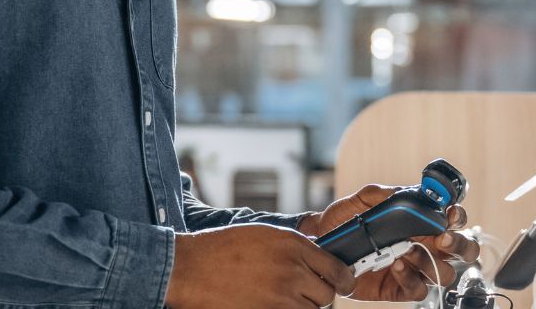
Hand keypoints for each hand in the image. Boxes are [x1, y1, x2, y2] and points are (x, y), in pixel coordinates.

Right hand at [166, 223, 353, 308]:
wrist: (193, 269)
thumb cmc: (224, 247)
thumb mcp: (264, 234)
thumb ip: (294, 245)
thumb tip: (318, 256)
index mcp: (293, 245)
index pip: (337, 270)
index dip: (342, 279)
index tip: (340, 283)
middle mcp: (291, 271)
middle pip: (327, 295)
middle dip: (318, 294)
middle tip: (303, 290)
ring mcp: (281, 297)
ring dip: (303, 306)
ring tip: (284, 297)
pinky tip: (274, 303)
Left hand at [298, 185, 480, 301]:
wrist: (321, 243)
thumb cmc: (345, 219)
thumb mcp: (361, 200)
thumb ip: (383, 194)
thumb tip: (403, 191)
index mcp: (421, 221)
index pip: (452, 219)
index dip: (458, 216)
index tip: (451, 213)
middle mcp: (425, 245)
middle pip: (462, 250)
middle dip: (459, 244)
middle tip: (443, 238)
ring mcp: (415, 268)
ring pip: (444, 272)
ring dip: (430, 261)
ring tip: (407, 250)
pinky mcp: (401, 288)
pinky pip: (419, 289)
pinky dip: (411, 278)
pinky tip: (396, 265)